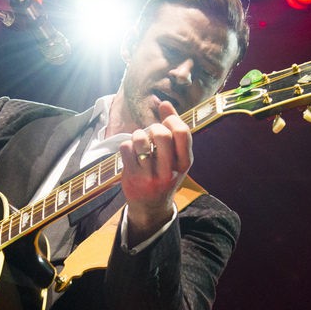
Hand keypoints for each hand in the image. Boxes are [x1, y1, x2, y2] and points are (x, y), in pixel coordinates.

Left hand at [118, 101, 192, 241]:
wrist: (151, 207)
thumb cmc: (164, 175)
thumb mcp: (176, 158)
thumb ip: (173, 131)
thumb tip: (165, 103)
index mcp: (184, 163)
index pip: (183, 133)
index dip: (172, 120)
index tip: (165, 120)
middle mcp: (169, 171)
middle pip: (161, 135)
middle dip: (154, 127)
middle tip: (151, 133)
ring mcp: (150, 176)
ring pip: (141, 139)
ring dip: (138, 135)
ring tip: (139, 142)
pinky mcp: (132, 177)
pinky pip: (126, 148)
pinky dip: (127, 146)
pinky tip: (131, 153)